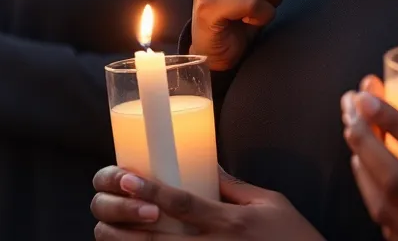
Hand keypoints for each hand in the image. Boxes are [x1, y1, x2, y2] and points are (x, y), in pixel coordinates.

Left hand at [90, 165, 323, 239]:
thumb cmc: (293, 237)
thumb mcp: (269, 203)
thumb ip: (233, 186)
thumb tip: (205, 164)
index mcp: (230, 223)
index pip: (183, 204)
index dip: (151, 190)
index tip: (126, 176)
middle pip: (158, 240)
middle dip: (125, 226)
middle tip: (104, 210)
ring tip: (108, 232)